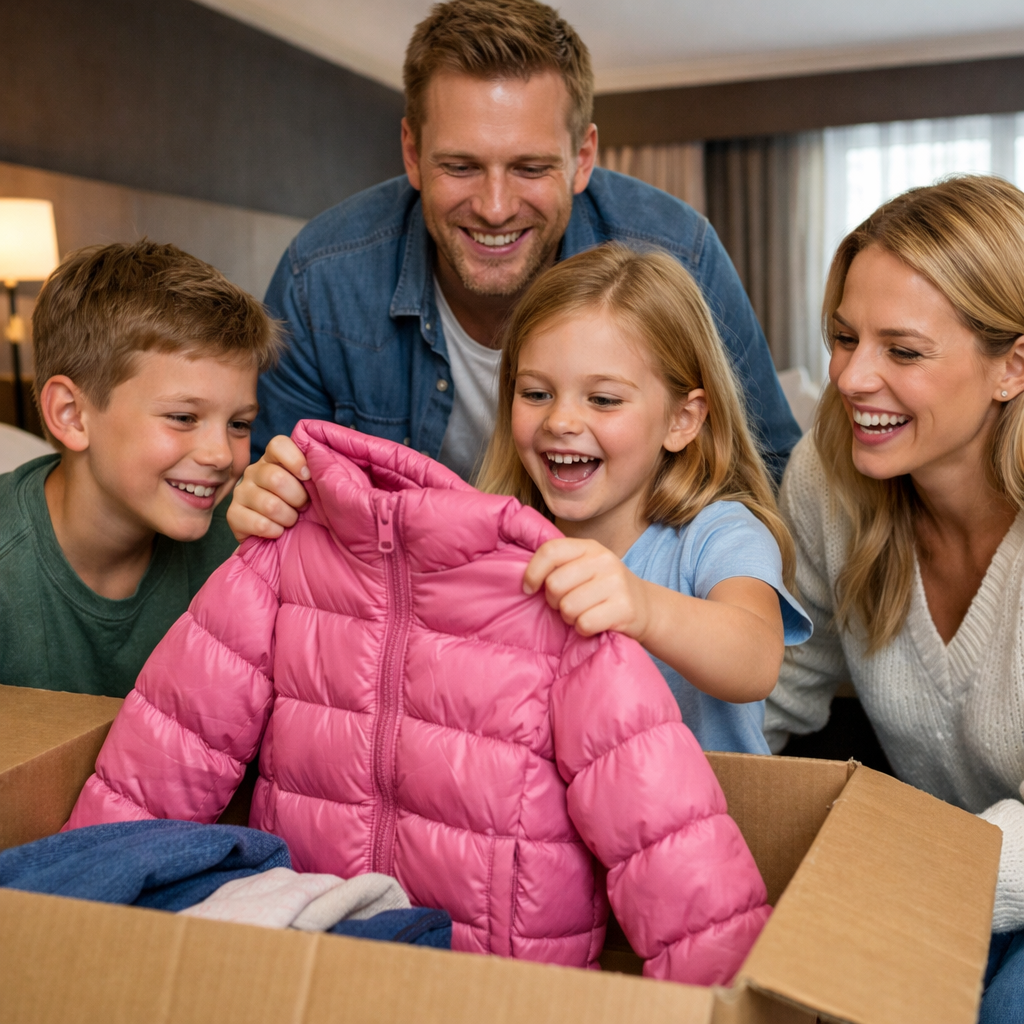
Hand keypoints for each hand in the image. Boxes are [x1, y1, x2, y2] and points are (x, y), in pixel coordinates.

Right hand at [227, 435, 309, 541]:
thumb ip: (316, 470)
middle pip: (275, 478)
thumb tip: (324, 462)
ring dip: (288, 517)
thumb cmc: (302, 507)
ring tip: (291, 520)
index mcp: (274, 458)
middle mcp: (254, 471)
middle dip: (298, 498)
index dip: (296, 460)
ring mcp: (241, 492)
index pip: (278, 444)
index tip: (308, 477)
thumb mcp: (312, 486)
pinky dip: (276, 531)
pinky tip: (278, 531)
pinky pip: (260, 524)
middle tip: (303, 506)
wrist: (283, 539)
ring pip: (270, 504)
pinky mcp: (233, 514)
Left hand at [523, 538, 651, 639]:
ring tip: (584, 613)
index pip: (550, 551)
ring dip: (570, 617)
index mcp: (589, 547)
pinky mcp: (624, 608)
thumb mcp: (585, 567)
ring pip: (568, 607)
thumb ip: (559, 565)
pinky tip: (595, 623)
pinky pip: (584, 624)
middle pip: (554, 584)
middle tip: (567, 604)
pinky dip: (584, 629)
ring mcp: (616, 584)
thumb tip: (526, 579)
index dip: (533, 572)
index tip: (530, 589)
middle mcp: (604, 560)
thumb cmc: (604, 589)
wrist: (646, 607)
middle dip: (554, 601)